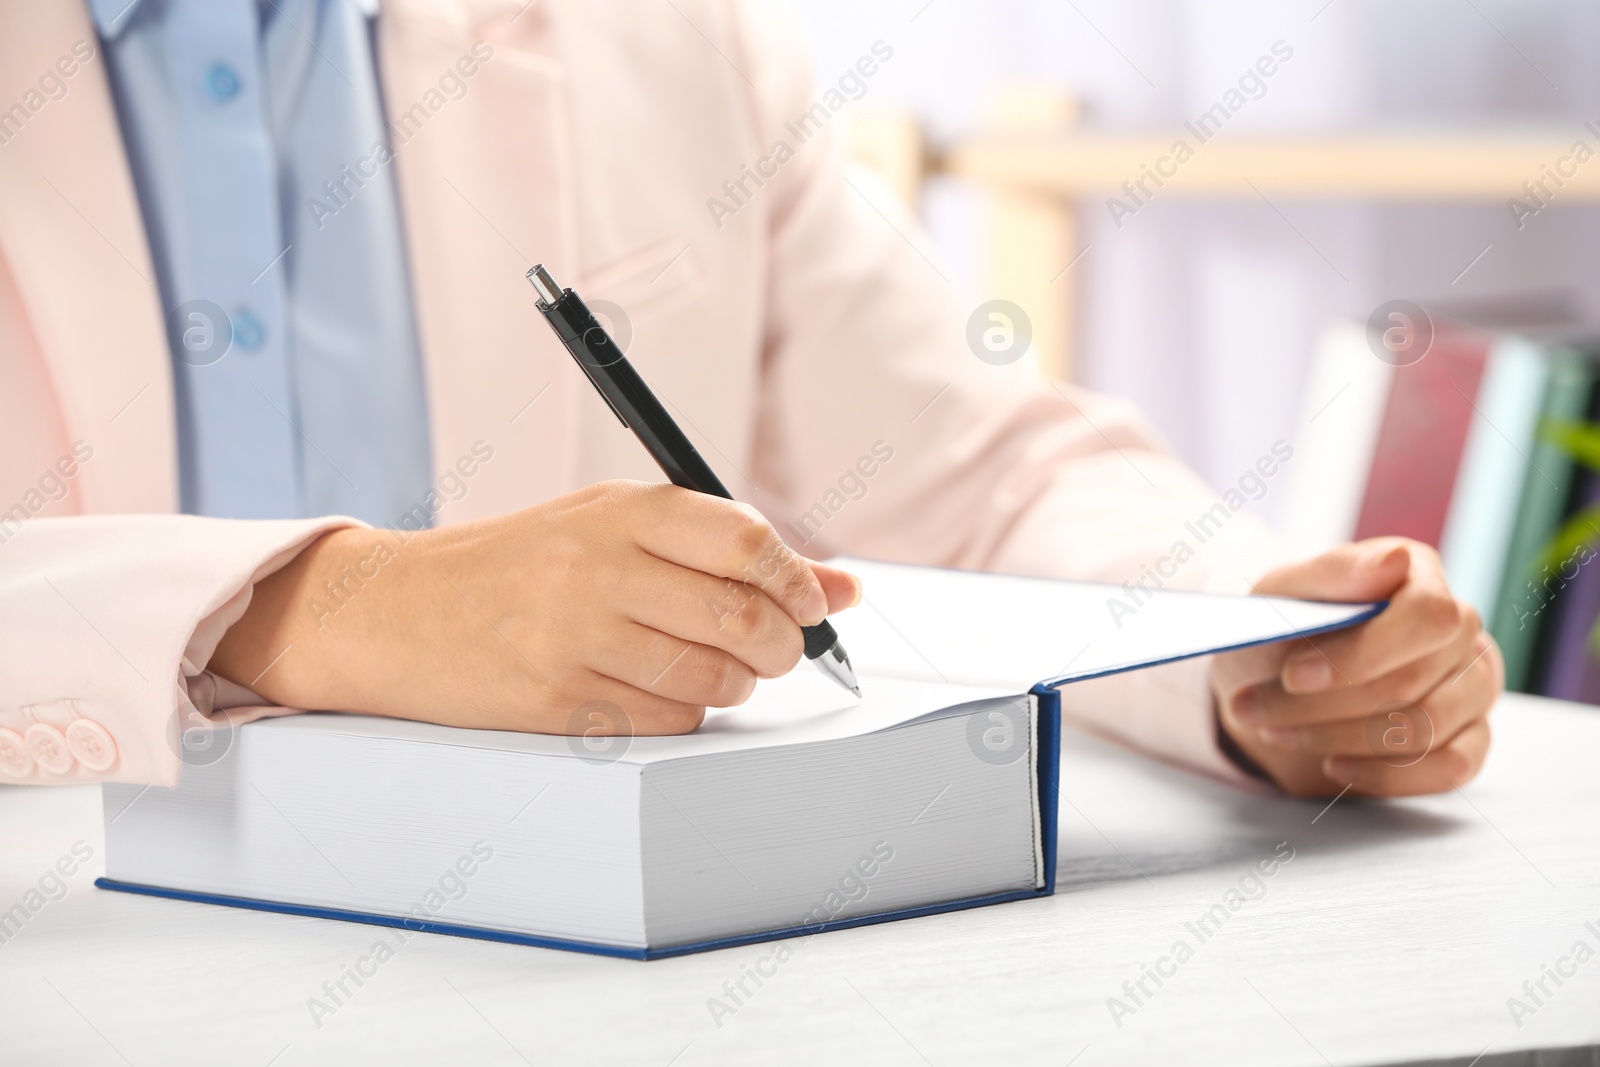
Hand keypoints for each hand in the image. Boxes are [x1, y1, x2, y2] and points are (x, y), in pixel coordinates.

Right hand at [210, 480, 860, 734]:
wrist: (397, 612)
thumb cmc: (519, 564)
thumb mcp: (611, 527)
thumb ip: (725, 549)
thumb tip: (845, 589)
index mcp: (618, 511)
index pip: (743, 541)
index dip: (797, 581)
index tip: (811, 604)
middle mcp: (597, 569)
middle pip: (740, 617)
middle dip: (781, 645)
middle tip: (776, 648)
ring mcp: (573, 639)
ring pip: (712, 681)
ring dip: (736, 685)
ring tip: (714, 669)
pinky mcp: (556, 703)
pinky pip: (667, 722)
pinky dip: (686, 715)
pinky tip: (659, 692)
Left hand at [1211, 538, 1500, 797]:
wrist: (1271, 682)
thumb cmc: (1281, 630)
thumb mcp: (1282, 594)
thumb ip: (1334, 572)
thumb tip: (1395, 560)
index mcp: (1419, 577)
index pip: (1427, 616)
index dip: (1361, 654)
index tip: (1292, 675)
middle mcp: (1459, 629)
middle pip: (1413, 681)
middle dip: (1322, 705)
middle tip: (1253, 709)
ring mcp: (1473, 685)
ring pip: (1426, 728)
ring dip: (1337, 737)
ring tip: (1276, 731)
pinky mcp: (1470, 738)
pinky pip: (1452, 768)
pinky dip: (1385, 775)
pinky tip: (1334, 765)